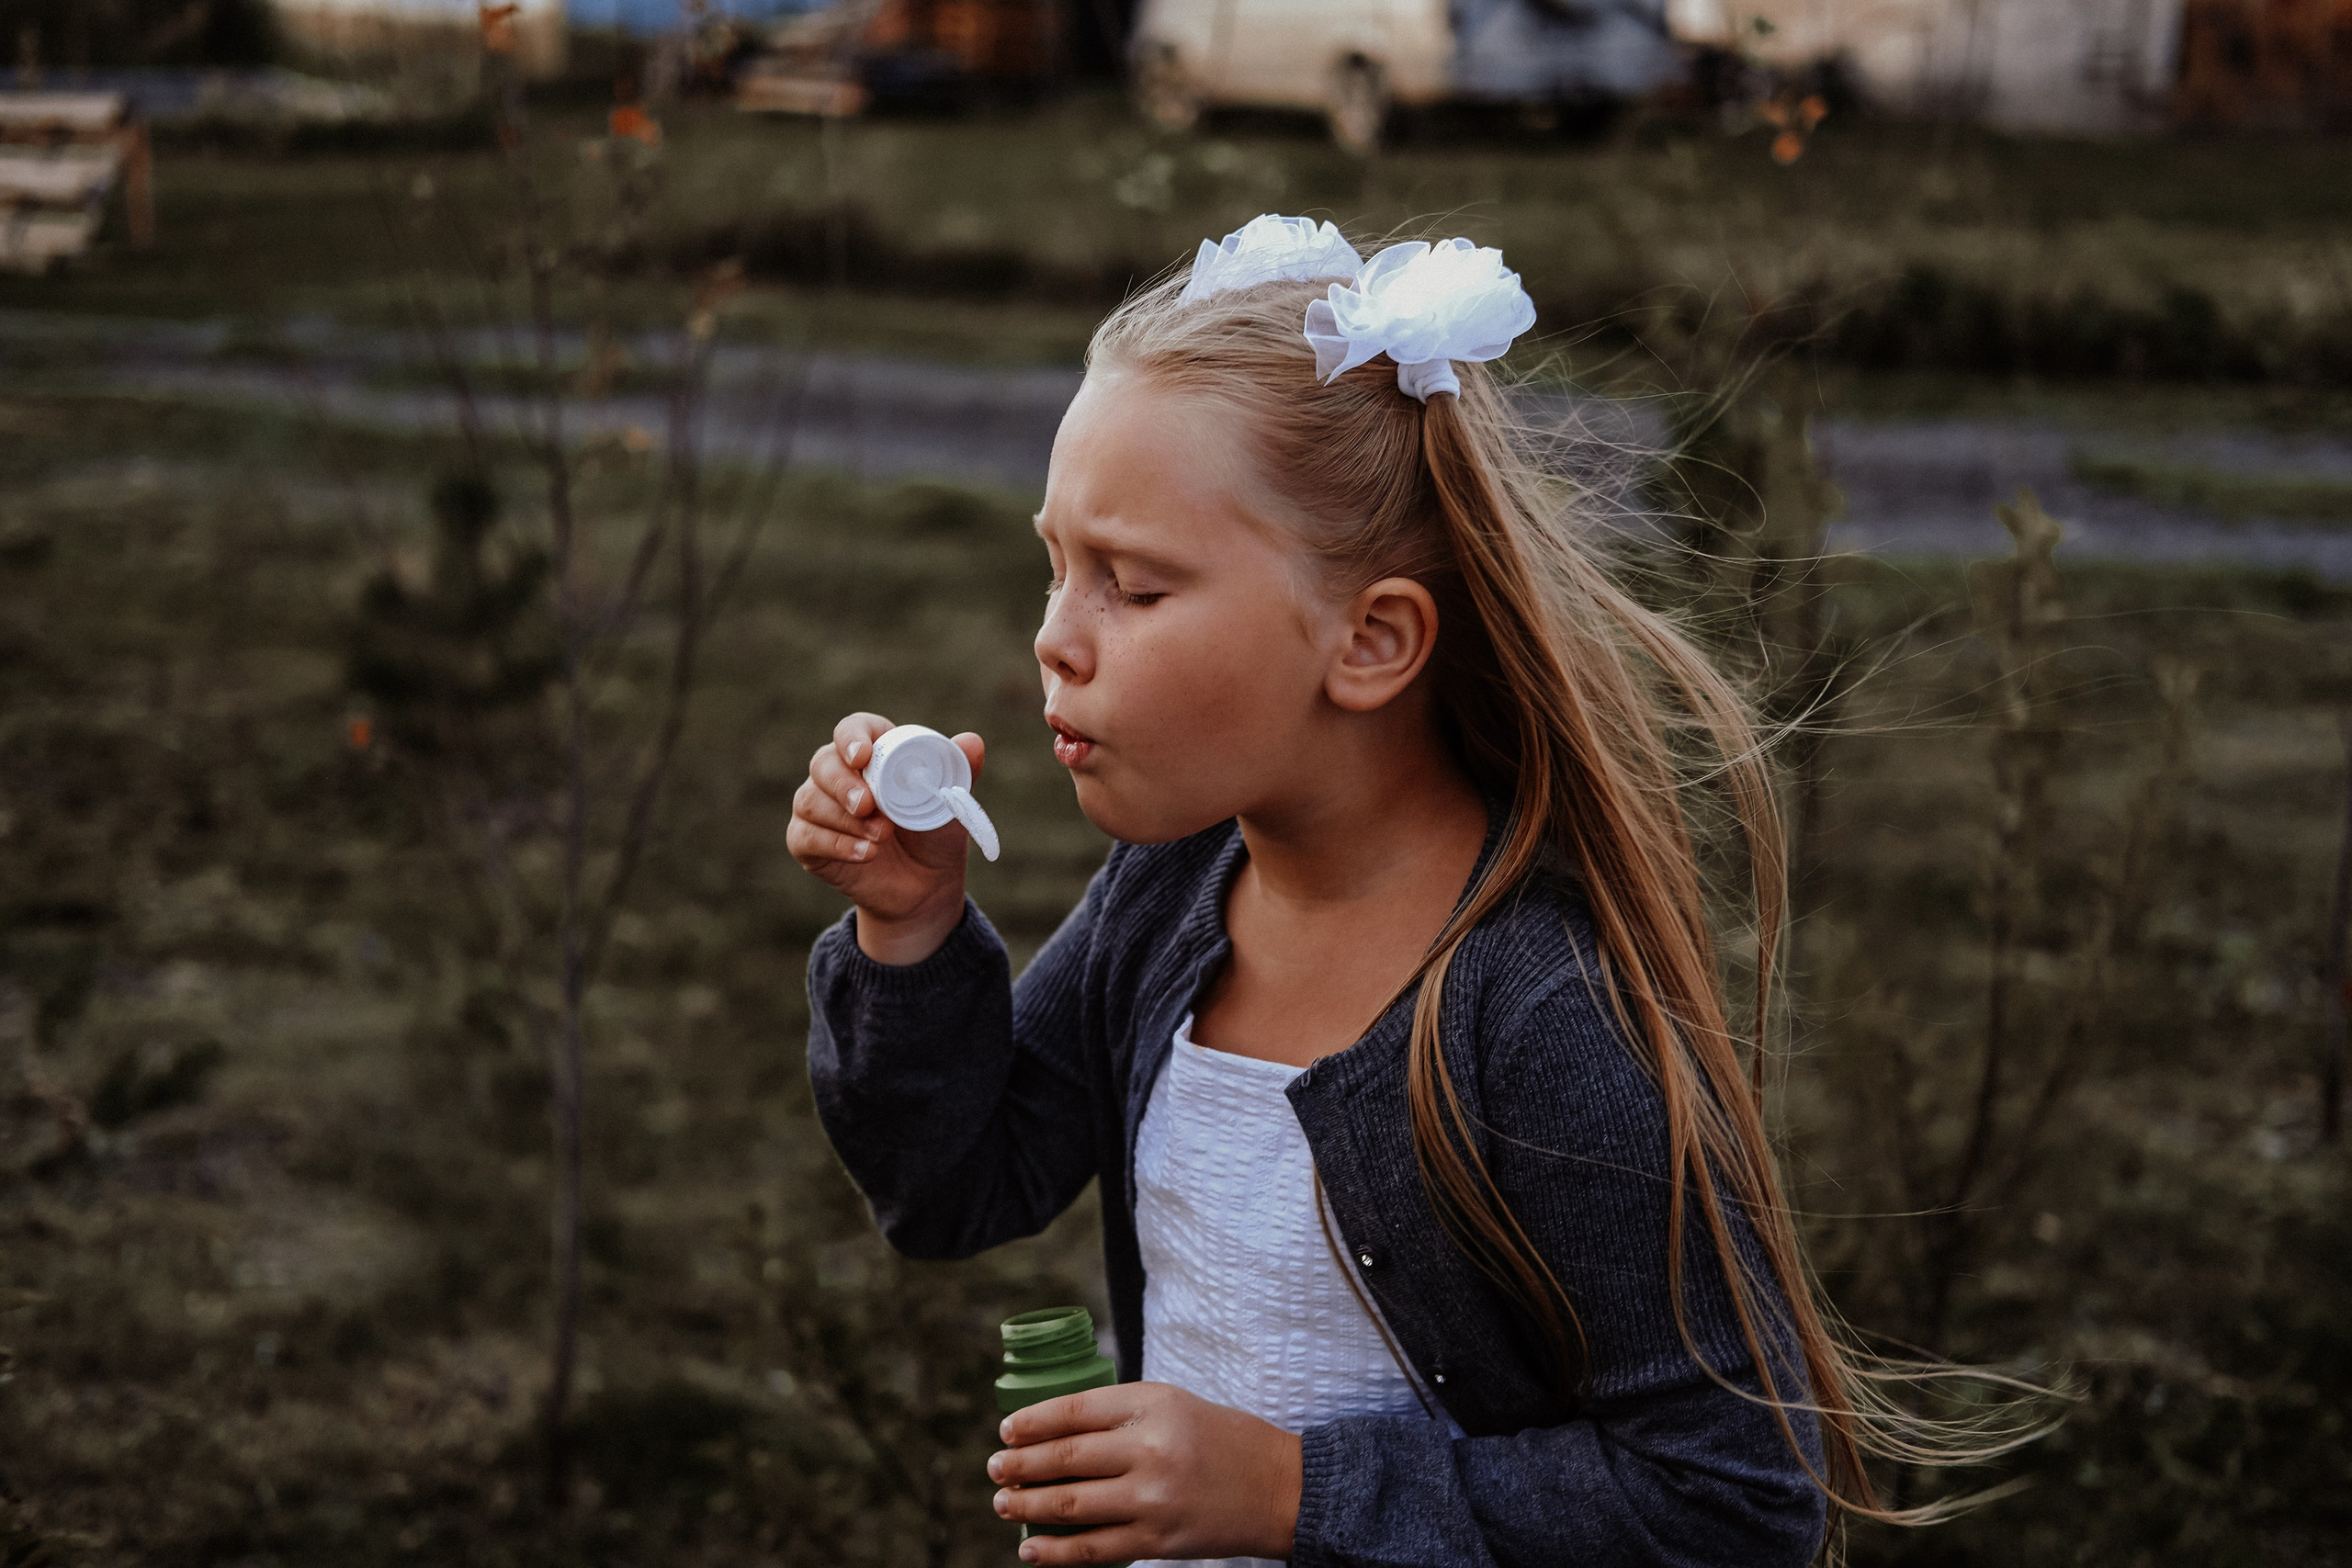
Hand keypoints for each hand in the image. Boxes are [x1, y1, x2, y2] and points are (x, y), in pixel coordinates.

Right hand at [786, 711, 985, 964]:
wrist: (925, 887)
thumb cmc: (934, 835)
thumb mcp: (951, 803)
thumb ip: (960, 770)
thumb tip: (972, 741)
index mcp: (873, 754)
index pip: (852, 729)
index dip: (852, 737)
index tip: (863, 755)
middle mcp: (838, 775)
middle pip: (823, 763)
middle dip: (843, 784)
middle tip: (868, 805)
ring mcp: (818, 808)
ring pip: (810, 800)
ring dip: (845, 820)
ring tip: (881, 836)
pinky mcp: (808, 842)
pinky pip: (805, 836)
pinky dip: (836, 845)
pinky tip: (865, 854)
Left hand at [988, 1382, 1301, 1564]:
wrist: (1280, 1488)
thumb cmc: (1221, 1439)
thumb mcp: (1174, 1404)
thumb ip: (1121, 1413)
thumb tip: (1055, 1429)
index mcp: (1152, 1404)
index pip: (1074, 1410)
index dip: (1032, 1422)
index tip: (1006, 1430)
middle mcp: (1149, 1448)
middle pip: (1065, 1458)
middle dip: (1019, 1465)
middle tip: (995, 1468)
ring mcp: (1153, 1498)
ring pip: (1070, 1504)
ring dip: (1027, 1506)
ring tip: (1003, 1503)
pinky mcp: (1158, 1541)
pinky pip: (1094, 1549)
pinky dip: (1056, 1553)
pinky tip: (1032, 1549)